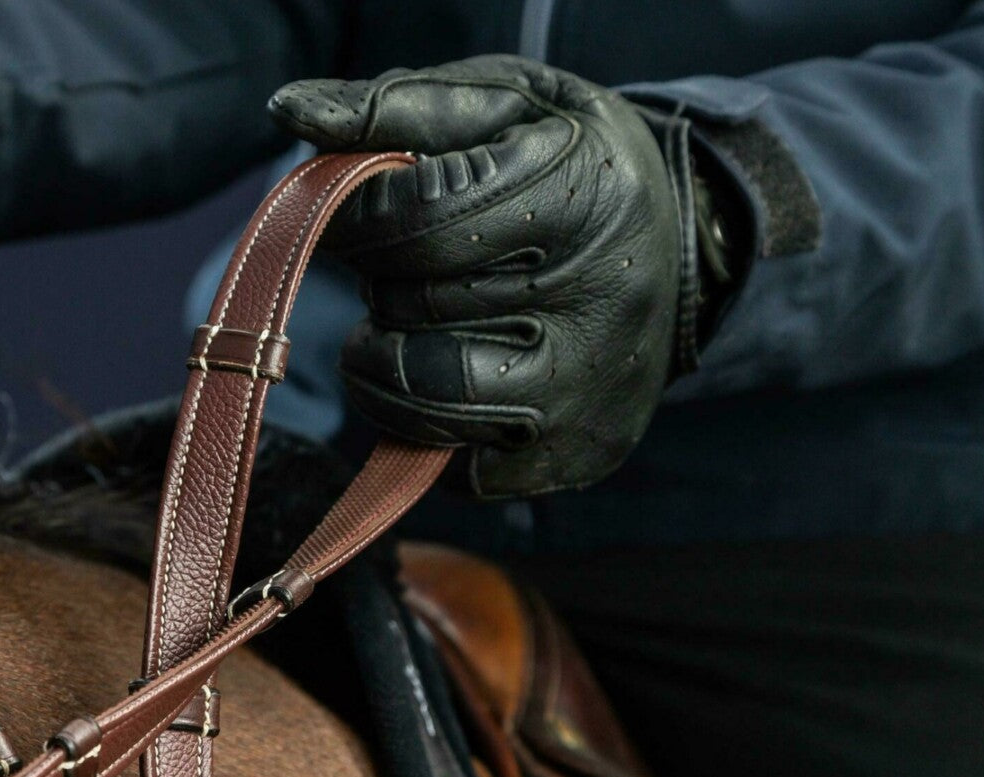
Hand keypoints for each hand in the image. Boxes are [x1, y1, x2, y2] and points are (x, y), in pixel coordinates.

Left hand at [270, 55, 699, 497]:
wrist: (691, 240)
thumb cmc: (570, 161)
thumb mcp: (506, 104)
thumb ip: (399, 108)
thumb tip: (292, 112)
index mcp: (586, 196)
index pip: (420, 225)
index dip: (356, 221)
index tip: (352, 213)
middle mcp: (601, 301)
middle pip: (412, 309)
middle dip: (379, 282)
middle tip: (407, 261)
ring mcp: (593, 389)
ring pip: (422, 399)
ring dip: (381, 362)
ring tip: (406, 323)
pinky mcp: (580, 454)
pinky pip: (452, 466)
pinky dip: (426, 425)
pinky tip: (452, 374)